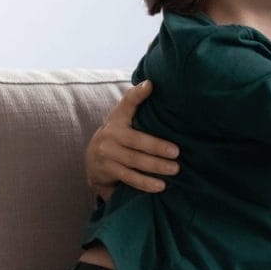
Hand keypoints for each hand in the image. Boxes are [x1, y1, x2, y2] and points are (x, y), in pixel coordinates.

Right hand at [85, 81, 179, 199]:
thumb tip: (154, 83)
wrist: (93, 158)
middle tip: (177, 153)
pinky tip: (160, 186)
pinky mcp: (106, 171)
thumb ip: (137, 103)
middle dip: (157, 147)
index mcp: (117, 118)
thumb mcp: (125, 117)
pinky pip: (128, 177)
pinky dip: (145, 183)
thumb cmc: (120, 134)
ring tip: (174, 170)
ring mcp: (106, 154)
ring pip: (134, 161)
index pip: (127, 103)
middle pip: (136, 141)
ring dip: (155, 167)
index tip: (150, 85)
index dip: (138, 94)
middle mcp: (110, 134)